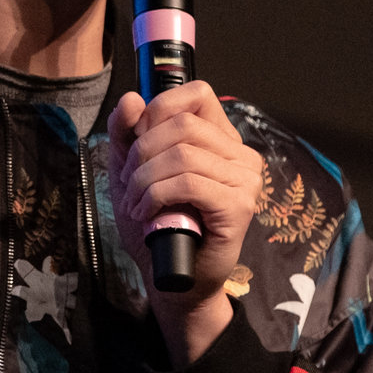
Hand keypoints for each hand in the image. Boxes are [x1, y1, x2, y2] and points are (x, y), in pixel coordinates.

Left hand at [106, 82, 259, 366]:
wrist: (174, 278)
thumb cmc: (158, 224)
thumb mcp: (133, 172)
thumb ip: (127, 134)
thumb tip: (131, 98)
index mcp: (222, 139)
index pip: (197, 94)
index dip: (159, 110)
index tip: (137, 144)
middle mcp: (241, 155)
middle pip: (182, 124)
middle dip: (142, 152)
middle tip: (129, 183)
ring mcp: (245, 180)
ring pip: (182, 153)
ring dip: (144, 180)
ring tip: (136, 203)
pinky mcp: (238, 205)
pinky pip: (188, 182)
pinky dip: (156, 195)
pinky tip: (147, 213)